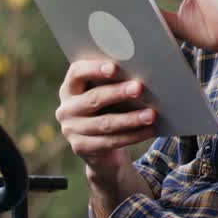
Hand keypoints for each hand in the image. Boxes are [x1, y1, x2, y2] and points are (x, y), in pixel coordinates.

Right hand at [55, 59, 154, 181]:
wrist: (99, 149)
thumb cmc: (106, 111)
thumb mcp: (105, 97)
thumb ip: (113, 84)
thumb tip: (140, 76)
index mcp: (70, 89)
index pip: (77, 72)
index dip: (94, 69)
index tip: (114, 67)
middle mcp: (66, 109)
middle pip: (93, 99)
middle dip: (118, 93)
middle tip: (139, 88)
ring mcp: (71, 130)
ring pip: (105, 123)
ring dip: (130, 119)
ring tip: (151, 114)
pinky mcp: (82, 148)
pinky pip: (111, 141)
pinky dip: (133, 136)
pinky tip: (148, 130)